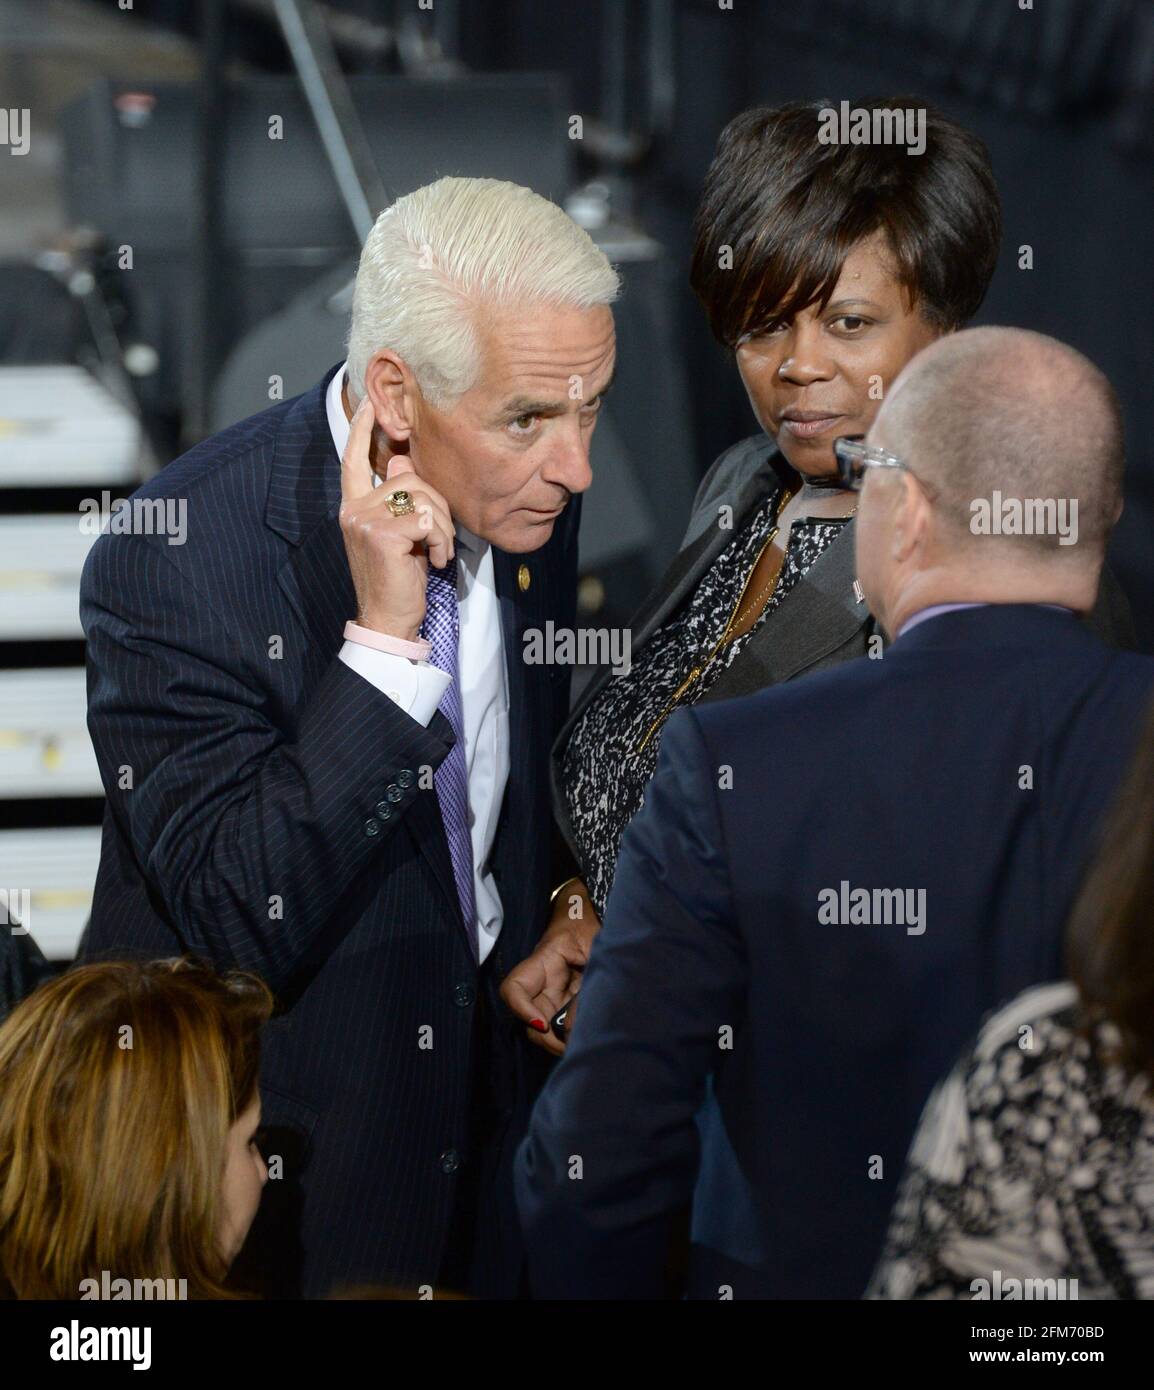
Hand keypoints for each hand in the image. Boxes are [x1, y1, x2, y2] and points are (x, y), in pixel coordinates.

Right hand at [338, 398, 455, 641]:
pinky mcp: (382, 534)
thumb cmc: (398, 577)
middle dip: (437, 507)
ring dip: (443, 527)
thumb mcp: (400, 533)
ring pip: (424, 498)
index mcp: (353, 505)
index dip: (361, 430)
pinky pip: (428, 520)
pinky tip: (436, 561)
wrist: (387, 617)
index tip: (369, 404)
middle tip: (438, 539)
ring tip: (437, 552)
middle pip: (410, 478)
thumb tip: (403, 458)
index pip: (353, 459)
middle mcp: (353, 508)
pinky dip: (442, 541)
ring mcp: (364, 520)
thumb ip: (400, 498)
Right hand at [500, 879, 600, 1055]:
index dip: (521, 1010)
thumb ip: (588, 985)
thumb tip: (573, 1029)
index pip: (514, 988)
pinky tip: (588, 1035)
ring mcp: (555, 991)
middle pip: (529, 1016)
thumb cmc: (597, 922)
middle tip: (573, 1046)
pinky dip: (571, 1033)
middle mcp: (544, 979)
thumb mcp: (599, 950)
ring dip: (560, 1039)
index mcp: (546, 960)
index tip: (543, 1025)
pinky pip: (562, 1022)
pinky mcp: (567, 999)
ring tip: (584, 1042)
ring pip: (545, 1025)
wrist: (600, 911)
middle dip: (546, 1038)